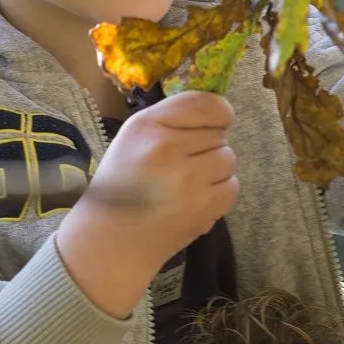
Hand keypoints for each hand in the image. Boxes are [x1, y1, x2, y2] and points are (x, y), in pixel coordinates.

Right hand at [55, 91, 238, 317]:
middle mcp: (167, 148)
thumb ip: (174, 120)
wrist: (111, 239)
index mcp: (146, 126)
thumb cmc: (123, 185)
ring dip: (215, 170)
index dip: (219, 112)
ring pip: (228, 159)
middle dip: (207, 147)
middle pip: (219, 134)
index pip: (205, 103)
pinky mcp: (202, 208)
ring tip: (188, 183)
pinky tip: (195, 200)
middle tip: (182, 165)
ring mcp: (187, 180)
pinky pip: (232, 186)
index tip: (215, 122)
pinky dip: (219, 193)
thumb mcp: (133, 138)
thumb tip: (222, 112)